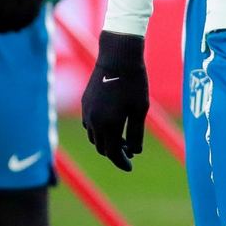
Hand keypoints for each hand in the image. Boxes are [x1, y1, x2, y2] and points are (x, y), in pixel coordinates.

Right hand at [81, 30, 147, 170]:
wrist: (117, 58)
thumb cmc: (134, 83)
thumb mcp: (140, 109)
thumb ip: (136, 133)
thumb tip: (135, 152)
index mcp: (108, 125)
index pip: (112, 153)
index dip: (122, 162)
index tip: (130, 167)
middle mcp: (93, 121)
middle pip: (102, 147)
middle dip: (115, 153)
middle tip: (130, 152)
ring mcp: (87, 112)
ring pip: (94, 137)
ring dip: (106, 142)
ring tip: (123, 139)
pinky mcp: (85, 103)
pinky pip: (90, 125)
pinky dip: (100, 130)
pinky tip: (112, 125)